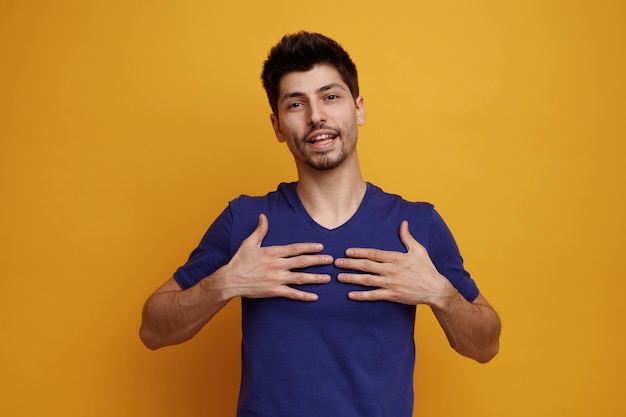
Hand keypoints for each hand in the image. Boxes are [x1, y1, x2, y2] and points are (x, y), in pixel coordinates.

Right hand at [222, 214, 332, 300]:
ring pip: (300, 278)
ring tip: (328, 278)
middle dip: (318, 261)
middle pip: (302, 262)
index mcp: (273, 252)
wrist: (230, 280)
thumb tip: (263, 216)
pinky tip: (314, 297)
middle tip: (331, 260)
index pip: (295, 249)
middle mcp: (277, 265)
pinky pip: (292, 294)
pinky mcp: (274, 291)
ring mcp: (277, 279)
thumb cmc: (239, 261)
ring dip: (316, 278)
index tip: (321, 246)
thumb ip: (259, 230)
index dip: (309, 247)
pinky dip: (304, 296)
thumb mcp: (249, 243)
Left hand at [335, 221, 454, 304]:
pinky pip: (374, 296)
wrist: (435, 289)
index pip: (374, 254)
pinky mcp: (392, 295)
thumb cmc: (427, 268)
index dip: (359, 252)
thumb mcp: (418, 250)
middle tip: (336, 263)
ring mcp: (391, 283)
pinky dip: (361, 296)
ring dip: (352, 278)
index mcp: (396, 258)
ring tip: (339, 277)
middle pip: (366, 266)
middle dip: (350, 264)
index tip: (347, 251)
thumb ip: (407, 237)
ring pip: (367, 280)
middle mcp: (391, 270)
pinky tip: (350, 295)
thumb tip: (403, 223)